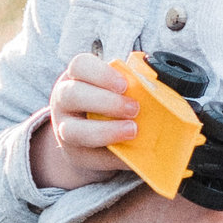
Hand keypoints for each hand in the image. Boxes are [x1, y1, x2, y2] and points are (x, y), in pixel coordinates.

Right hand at [30, 52, 141, 189]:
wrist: (89, 137)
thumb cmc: (106, 104)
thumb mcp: (113, 89)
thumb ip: (130, 86)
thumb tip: (159, 88)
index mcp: (76, 76)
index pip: (80, 65)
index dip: (102, 74)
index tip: (124, 85)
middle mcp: (63, 100)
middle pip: (72, 94)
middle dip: (106, 102)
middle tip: (134, 108)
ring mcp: (63, 128)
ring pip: (72, 130)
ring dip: (105, 131)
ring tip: (132, 130)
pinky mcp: (73, 153)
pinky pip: (88, 156)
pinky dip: (112, 157)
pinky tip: (129, 155)